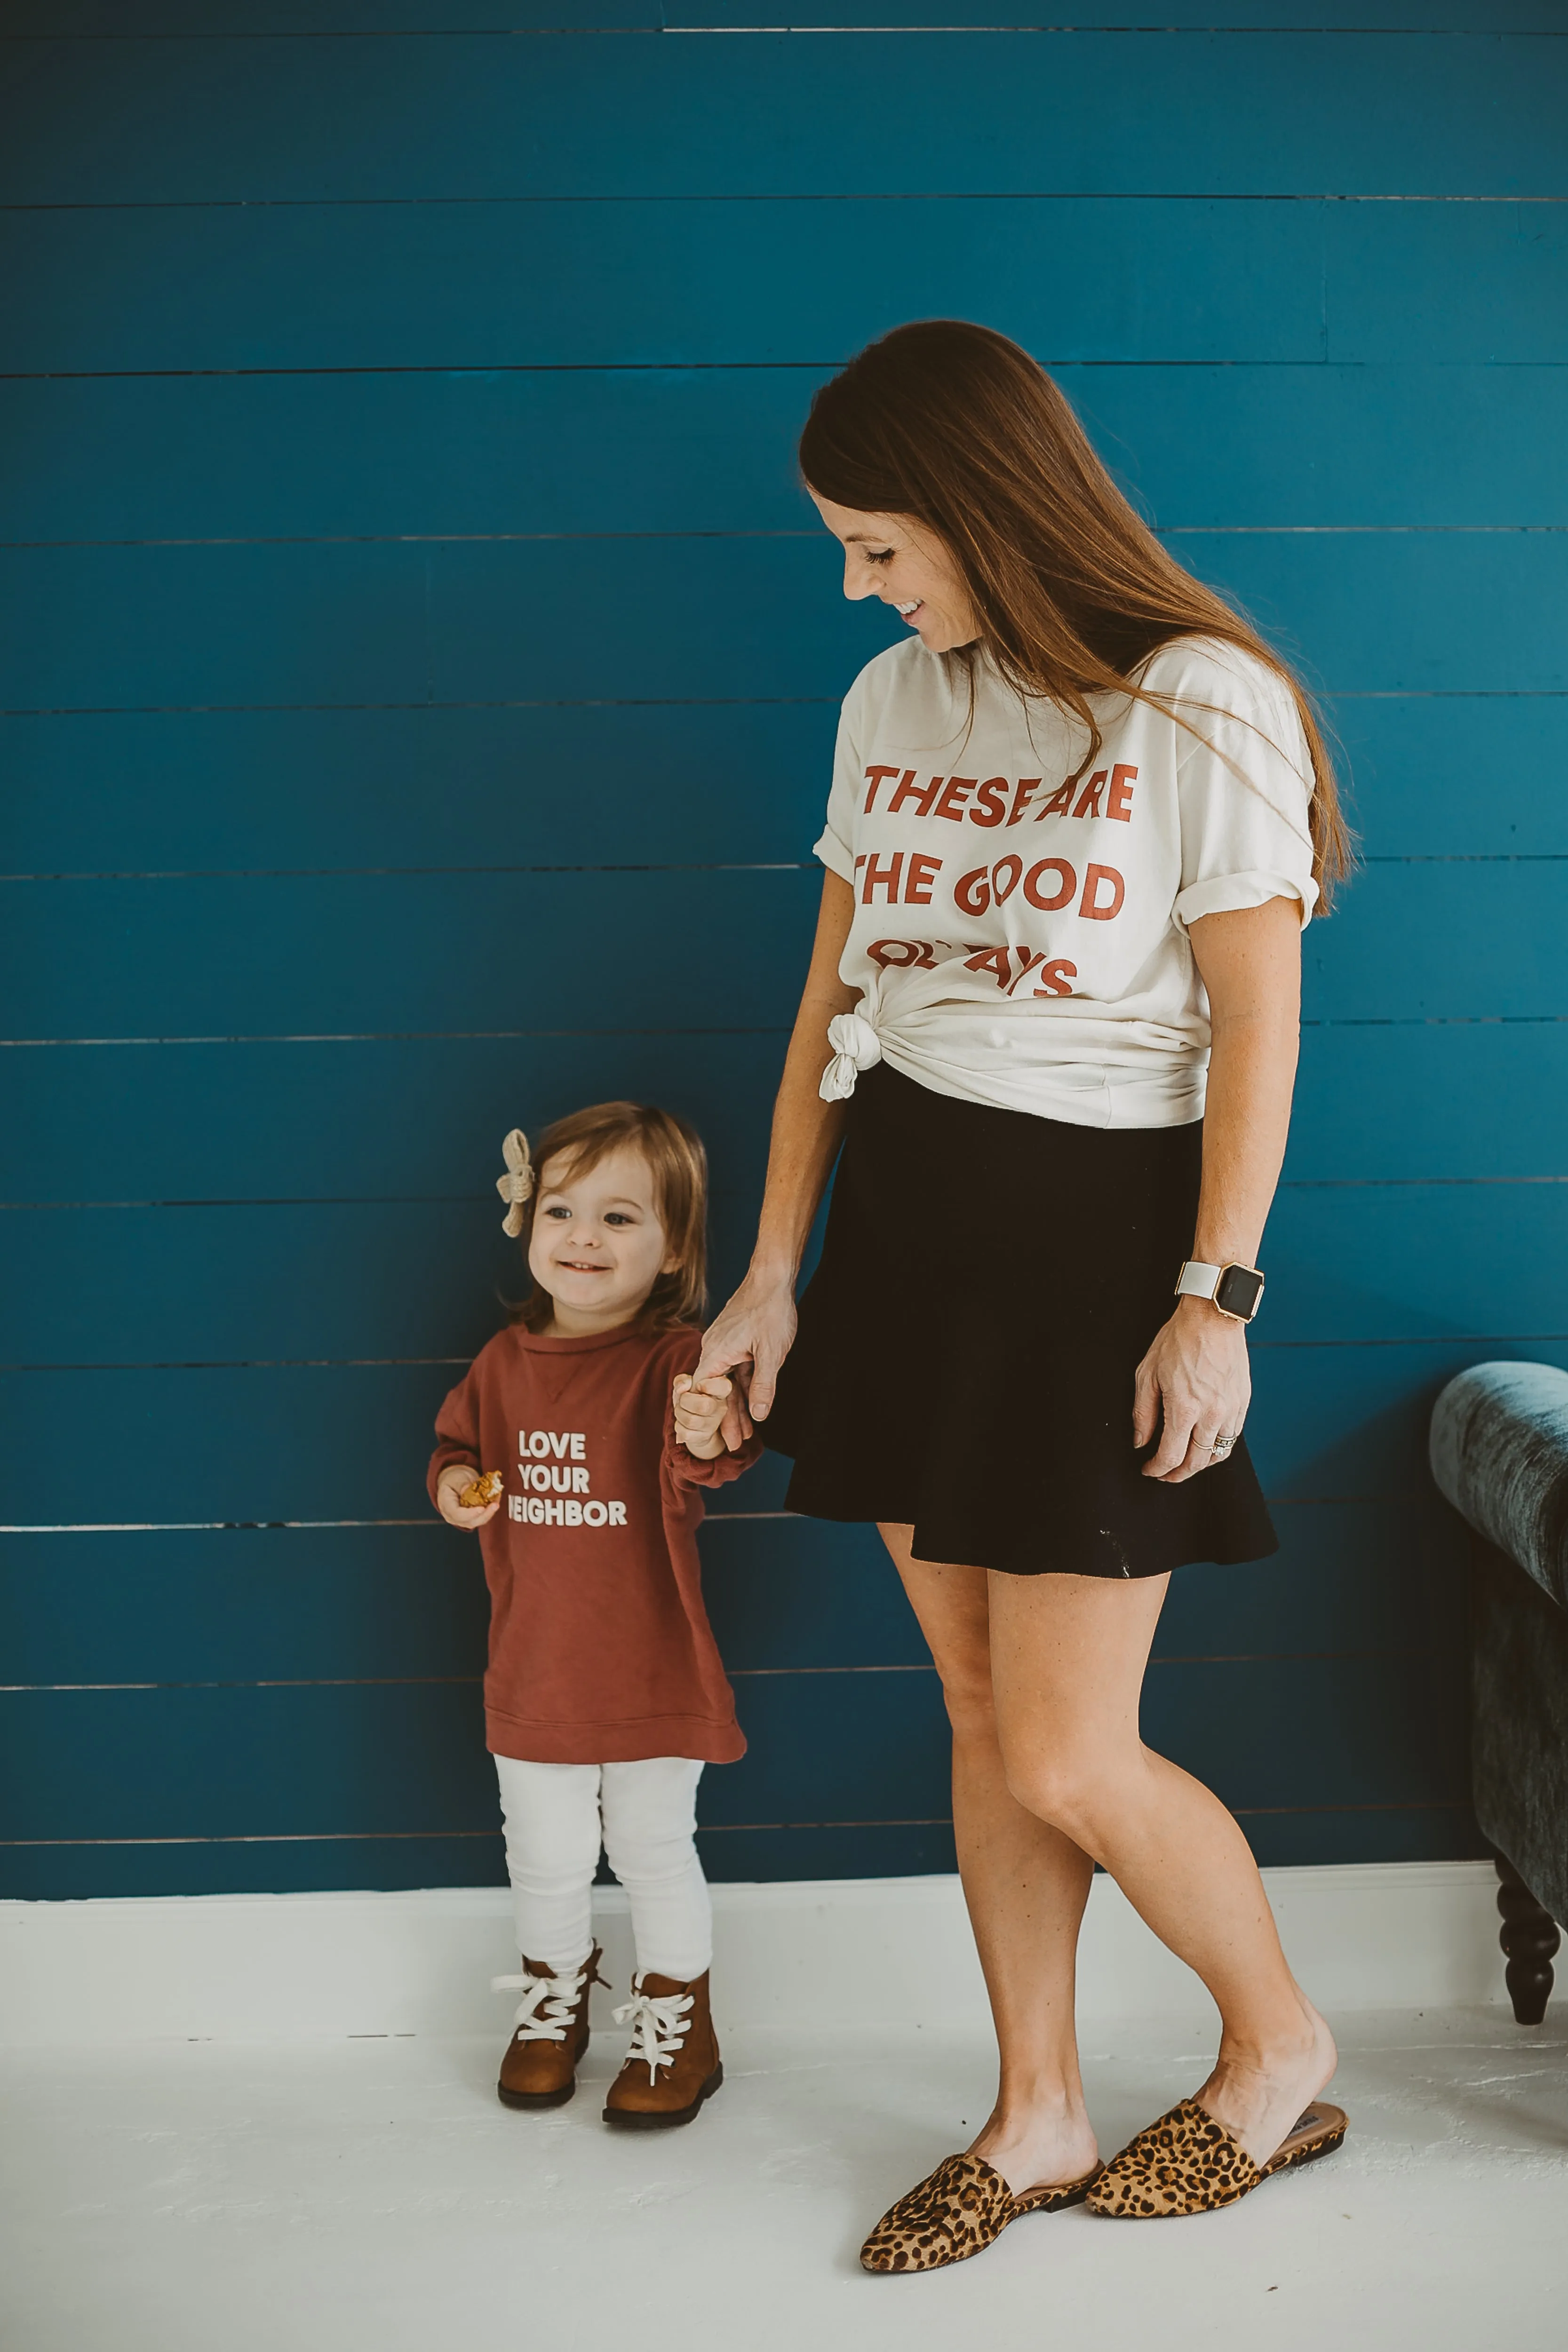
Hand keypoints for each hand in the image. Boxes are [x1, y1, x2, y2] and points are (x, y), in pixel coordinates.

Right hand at [435, 1463, 501, 1528]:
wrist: (454, 1482)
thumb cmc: (453, 1479)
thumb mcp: (456, 1478)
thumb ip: (462, 1484)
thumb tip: (469, 1489)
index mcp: (445, 1505)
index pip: (457, 1514)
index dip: (470, 1514)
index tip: (481, 1508)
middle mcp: (453, 1516)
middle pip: (469, 1521)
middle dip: (484, 1515)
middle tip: (495, 1505)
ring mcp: (463, 1519)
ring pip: (477, 1521)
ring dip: (489, 1513)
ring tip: (497, 1502)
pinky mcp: (472, 1517)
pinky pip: (482, 1517)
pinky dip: (490, 1510)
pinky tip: (496, 1500)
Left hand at [672, 1373, 734, 1458]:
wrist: (693, 1423)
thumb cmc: (691, 1398)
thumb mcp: (686, 1385)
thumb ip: (683, 1380)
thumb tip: (683, 1387)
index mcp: (721, 1390)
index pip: (724, 1386)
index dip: (707, 1385)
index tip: (699, 1386)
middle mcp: (721, 1408)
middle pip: (703, 1406)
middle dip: (685, 1401)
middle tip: (684, 1399)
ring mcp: (713, 1424)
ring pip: (691, 1420)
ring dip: (679, 1414)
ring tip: (682, 1411)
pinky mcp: (704, 1438)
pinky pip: (685, 1434)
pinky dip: (679, 1427)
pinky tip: (683, 1424)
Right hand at [694, 1270, 798, 1450]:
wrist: (772, 1277)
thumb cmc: (770, 1310)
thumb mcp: (771, 1353)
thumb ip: (763, 1385)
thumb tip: (760, 1415)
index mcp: (716, 1354)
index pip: (705, 1394)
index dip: (711, 1418)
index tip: (716, 1439)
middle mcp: (714, 1350)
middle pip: (716, 1391)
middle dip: (726, 1418)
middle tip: (733, 1445)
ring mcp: (724, 1345)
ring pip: (727, 1382)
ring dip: (736, 1405)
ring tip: (744, 1432)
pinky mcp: (734, 1341)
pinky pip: (735, 1370)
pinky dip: (742, 1387)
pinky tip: (751, 1404)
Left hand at [1133, 1297, 1251, 1481]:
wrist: (1212, 1317)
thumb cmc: (1178, 1340)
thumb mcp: (1147, 1374)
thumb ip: (1143, 1413)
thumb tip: (1140, 1442)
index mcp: (1184, 1409)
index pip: (1171, 1456)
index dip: (1157, 1470)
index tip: (1149, 1470)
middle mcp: (1211, 1414)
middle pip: (1196, 1462)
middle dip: (1178, 1474)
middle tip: (1165, 1474)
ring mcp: (1231, 1409)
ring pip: (1218, 1454)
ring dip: (1200, 1464)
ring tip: (1185, 1462)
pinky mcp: (1243, 1401)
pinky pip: (1233, 1436)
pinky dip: (1217, 1446)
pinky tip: (1204, 1442)